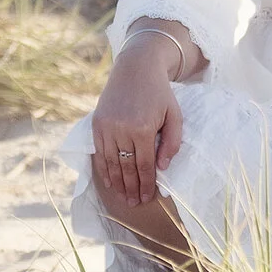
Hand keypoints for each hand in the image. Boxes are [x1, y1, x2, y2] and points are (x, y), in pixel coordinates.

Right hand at [92, 32, 185, 206]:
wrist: (136, 68)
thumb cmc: (160, 92)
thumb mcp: (175, 115)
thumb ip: (172, 142)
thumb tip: (162, 168)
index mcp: (143, 129)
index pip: (144, 165)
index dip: (146, 184)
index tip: (147, 198)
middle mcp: (122, 129)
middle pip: (127, 168)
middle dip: (131, 188)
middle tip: (134, 203)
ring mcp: (107, 127)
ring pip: (111, 163)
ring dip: (117, 183)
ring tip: (123, 197)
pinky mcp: (97, 124)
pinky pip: (100, 153)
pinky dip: (104, 169)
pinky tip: (110, 181)